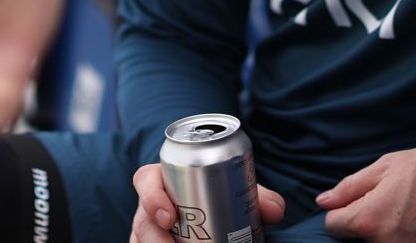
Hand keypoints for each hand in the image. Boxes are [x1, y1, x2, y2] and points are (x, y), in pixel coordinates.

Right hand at [129, 161, 285, 242]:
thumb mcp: (235, 191)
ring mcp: (147, 231)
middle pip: (142, 221)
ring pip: (141, 241)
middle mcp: (150, 206)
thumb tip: (274, 211)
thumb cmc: (219, 197)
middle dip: (154, 238)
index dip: (152, 198)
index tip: (170, 217)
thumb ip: (258, 197)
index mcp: (164, 179)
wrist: (215, 218)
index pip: (146, 180)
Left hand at [316, 136, 415, 241]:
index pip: (334, 227)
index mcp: (372, 220)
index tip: (359, 202)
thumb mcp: (390, 165)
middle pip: (362, 242)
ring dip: (394, 234)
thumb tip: (324, 202)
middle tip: (397, 204)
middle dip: (370, 225)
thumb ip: (351, 186)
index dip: (343, 212)